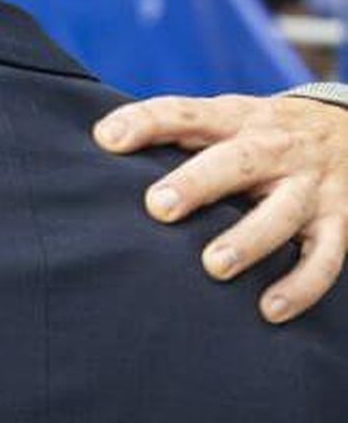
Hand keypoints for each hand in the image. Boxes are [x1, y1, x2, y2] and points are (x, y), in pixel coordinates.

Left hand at [96, 94, 347, 322]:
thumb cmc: (260, 133)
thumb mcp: (225, 118)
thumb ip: (174, 131)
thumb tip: (98, 145)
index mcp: (237, 118)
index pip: (186, 113)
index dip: (146, 121)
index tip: (107, 138)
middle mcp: (276, 148)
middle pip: (238, 161)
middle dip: (198, 183)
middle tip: (158, 208)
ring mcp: (311, 185)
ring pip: (284, 211)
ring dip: (249, 239)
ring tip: (214, 266)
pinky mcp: (340, 220)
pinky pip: (327, 257)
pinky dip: (301, 285)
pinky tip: (269, 310)